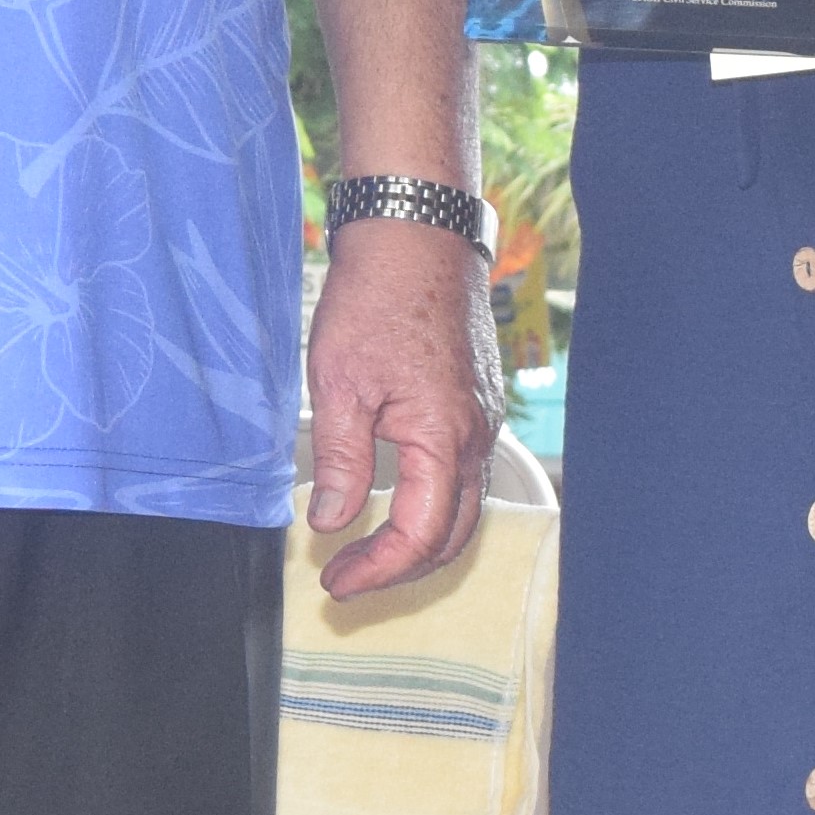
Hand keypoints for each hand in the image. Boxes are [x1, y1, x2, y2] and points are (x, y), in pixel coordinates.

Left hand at [303, 219, 501, 596]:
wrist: (418, 232)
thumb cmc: (378, 295)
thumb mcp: (339, 381)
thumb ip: (342, 460)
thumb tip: (332, 522)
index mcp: (444, 437)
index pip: (420, 535)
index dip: (378, 569)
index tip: (334, 583)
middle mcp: (476, 435)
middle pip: (452, 534)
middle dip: (401, 568)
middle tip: (345, 578)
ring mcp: (482, 418)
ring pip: (463, 506)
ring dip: (418, 539)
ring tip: (365, 548)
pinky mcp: (475, 401)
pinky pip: (464, 472)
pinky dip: (432, 503)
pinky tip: (393, 498)